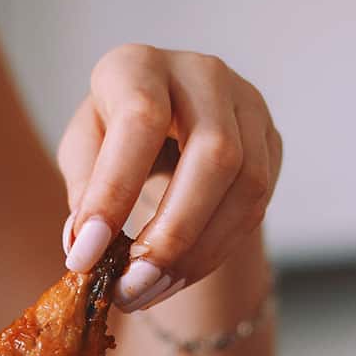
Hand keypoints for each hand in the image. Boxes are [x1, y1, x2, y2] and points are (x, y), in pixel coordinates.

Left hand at [57, 44, 281, 310]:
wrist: (167, 121)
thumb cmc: (114, 134)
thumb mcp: (84, 149)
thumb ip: (85, 189)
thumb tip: (85, 244)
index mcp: (140, 65)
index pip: (138, 121)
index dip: (114, 193)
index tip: (87, 256)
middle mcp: (203, 74)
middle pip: (214, 154)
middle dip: (173, 233)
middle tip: (133, 286)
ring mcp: (248, 106)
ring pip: (248, 185)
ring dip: (199, 252)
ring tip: (152, 290)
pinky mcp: (271, 141)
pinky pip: (257, 205)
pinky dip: (216, 251)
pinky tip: (178, 276)